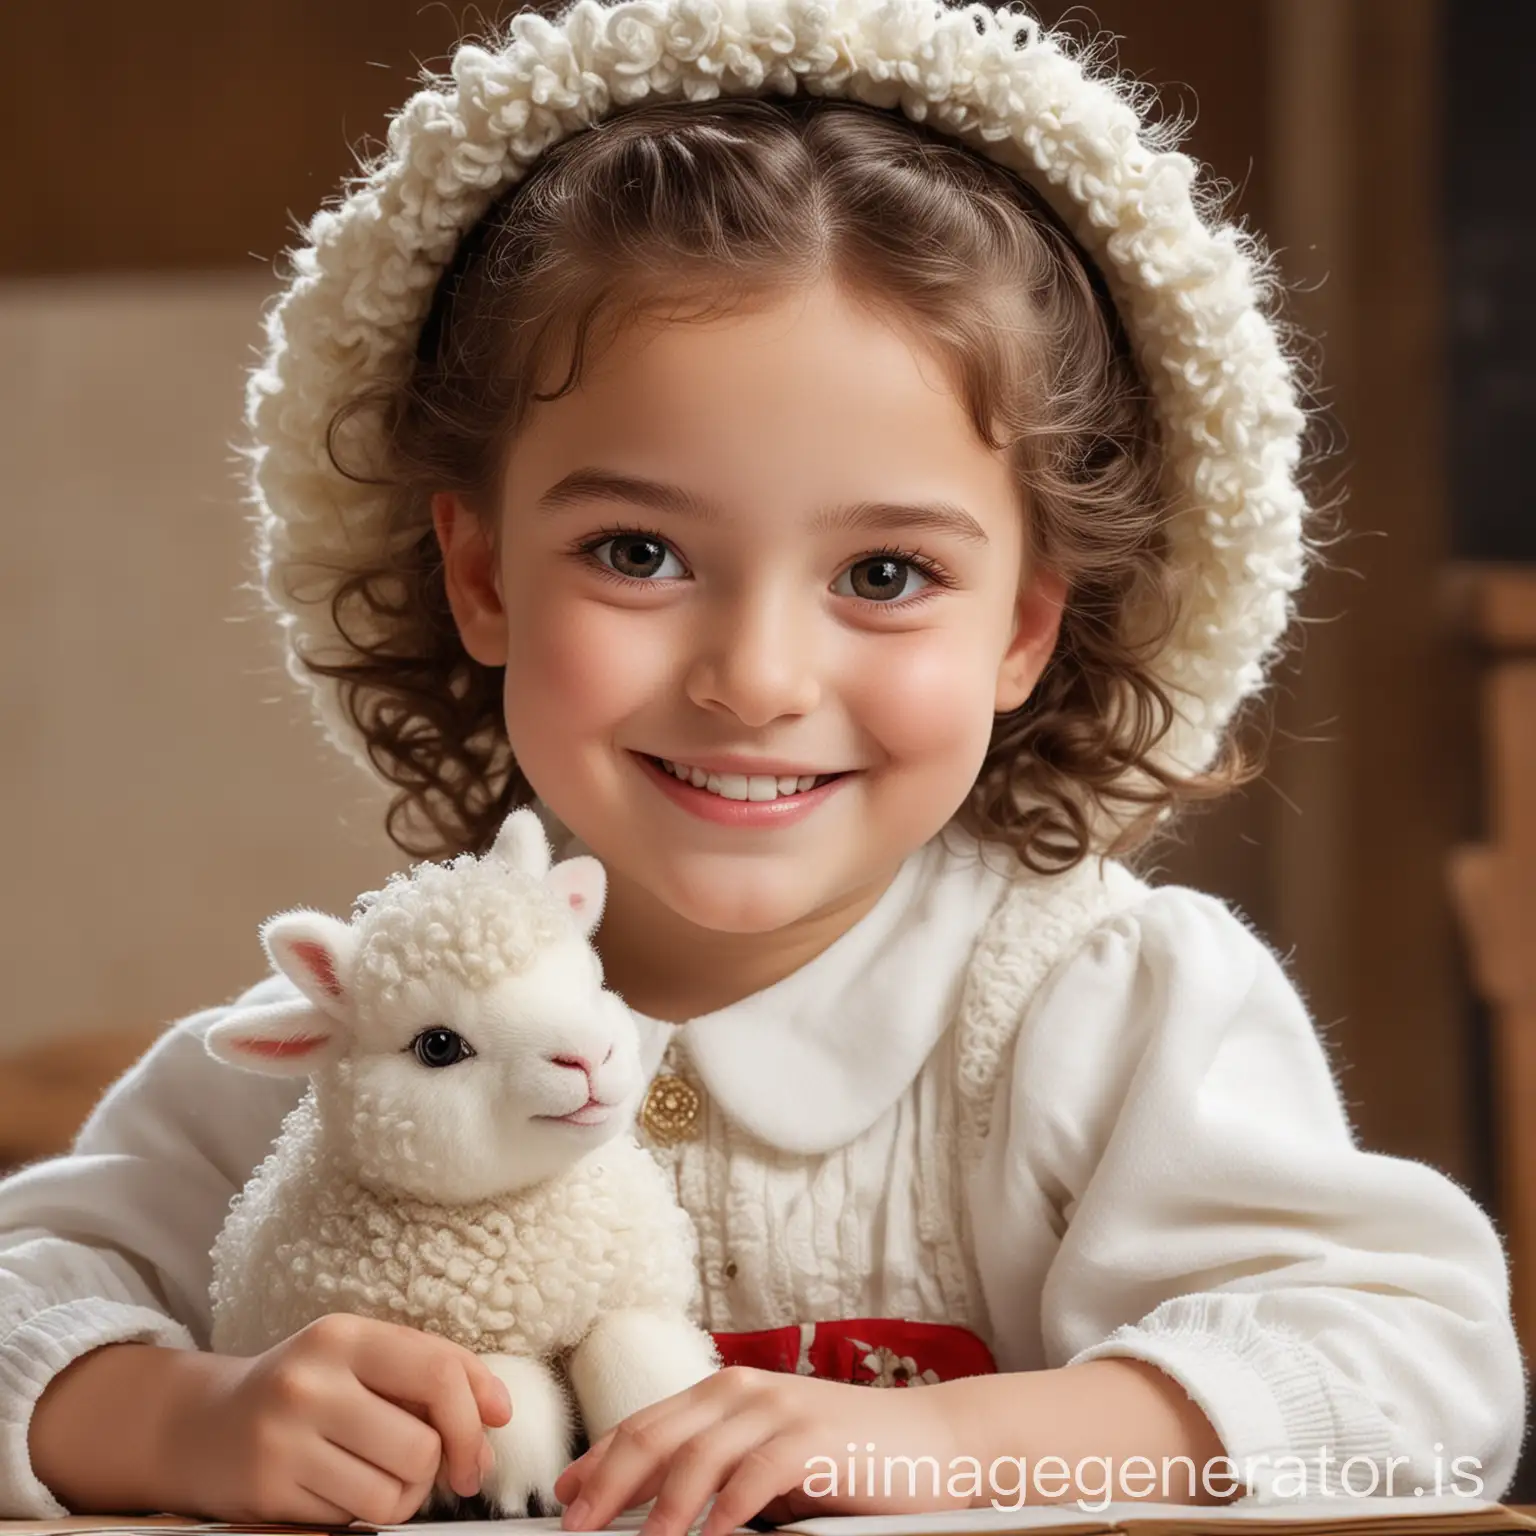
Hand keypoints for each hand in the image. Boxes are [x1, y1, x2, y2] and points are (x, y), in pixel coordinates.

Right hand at [172, 1314, 511, 1523]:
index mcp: (344, 1336)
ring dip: (404, 1498)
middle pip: (422, 1448)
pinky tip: (342, 1489)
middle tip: (425, 1467)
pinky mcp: (268, 1493)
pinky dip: (364, 1514)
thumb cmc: (309, 1388)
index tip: (486, 1439)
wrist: (204, 1425)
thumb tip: (497, 1415)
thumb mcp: (364, 1358)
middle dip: (437, 1467)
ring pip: (392, 1495)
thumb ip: (435, 1374)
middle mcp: (311, 1384)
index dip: (473, 1415)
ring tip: (380, 1477)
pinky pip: (354, 1521)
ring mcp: (284, 1441)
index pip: (437, 1372)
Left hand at [555, 1367, 969, 1535]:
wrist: (934, 1441)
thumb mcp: (771, 1457)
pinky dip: (725, 1509)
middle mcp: (744, 1390)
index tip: (565, 1500)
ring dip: (659, 1507)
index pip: (646, 1424)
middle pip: (656, 1434)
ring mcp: (779, 1409)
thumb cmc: (848, 1457)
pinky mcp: (813, 1438)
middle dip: (608, 1483)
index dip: (599, 1461)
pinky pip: (756, 1474)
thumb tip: (651, 1506)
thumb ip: (717, 1470)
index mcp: (727, 1391)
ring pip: (697, 1454)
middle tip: (576, 1526)